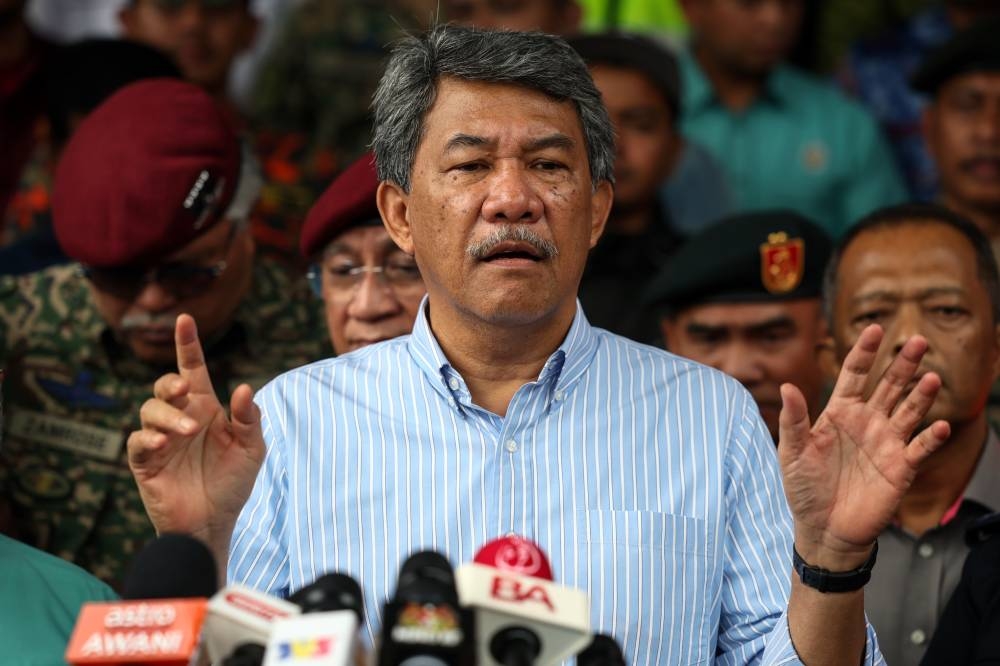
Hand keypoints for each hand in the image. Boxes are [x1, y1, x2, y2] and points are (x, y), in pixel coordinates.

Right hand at [127, 314, 265, 554]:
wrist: (214, 523)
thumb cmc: (232, 483)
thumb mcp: (251, 449)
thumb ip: (250, 419)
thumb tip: (244, 388)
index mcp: (206, 408)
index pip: (193, 370)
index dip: (188, 345)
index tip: (184, 319)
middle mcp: (181, 418)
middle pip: (165, 386)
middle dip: (171, 383)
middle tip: (186, 391)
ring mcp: (161, 439)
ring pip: (149, 409)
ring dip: (167, 415)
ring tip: (187, 431)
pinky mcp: (146, 462)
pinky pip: (138, 441)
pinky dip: (150, 437)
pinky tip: (165, 443)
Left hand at [778, 324, 950, 569]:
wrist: (823, 528)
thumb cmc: (805, 488)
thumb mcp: (791, 452)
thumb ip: (793, 420)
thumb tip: (787, 386)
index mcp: (839, 413)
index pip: (855, 375)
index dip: (864, 352)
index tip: (874, 329)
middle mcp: (867, 422)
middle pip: (889, 385)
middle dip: (902, 363)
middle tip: (918, 341)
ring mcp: (886, 443)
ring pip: (909, 410)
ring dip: (921, 394)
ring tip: (931, 376)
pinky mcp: (900, 467)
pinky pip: (919, 448)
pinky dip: (930, 438)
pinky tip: (939, 426)